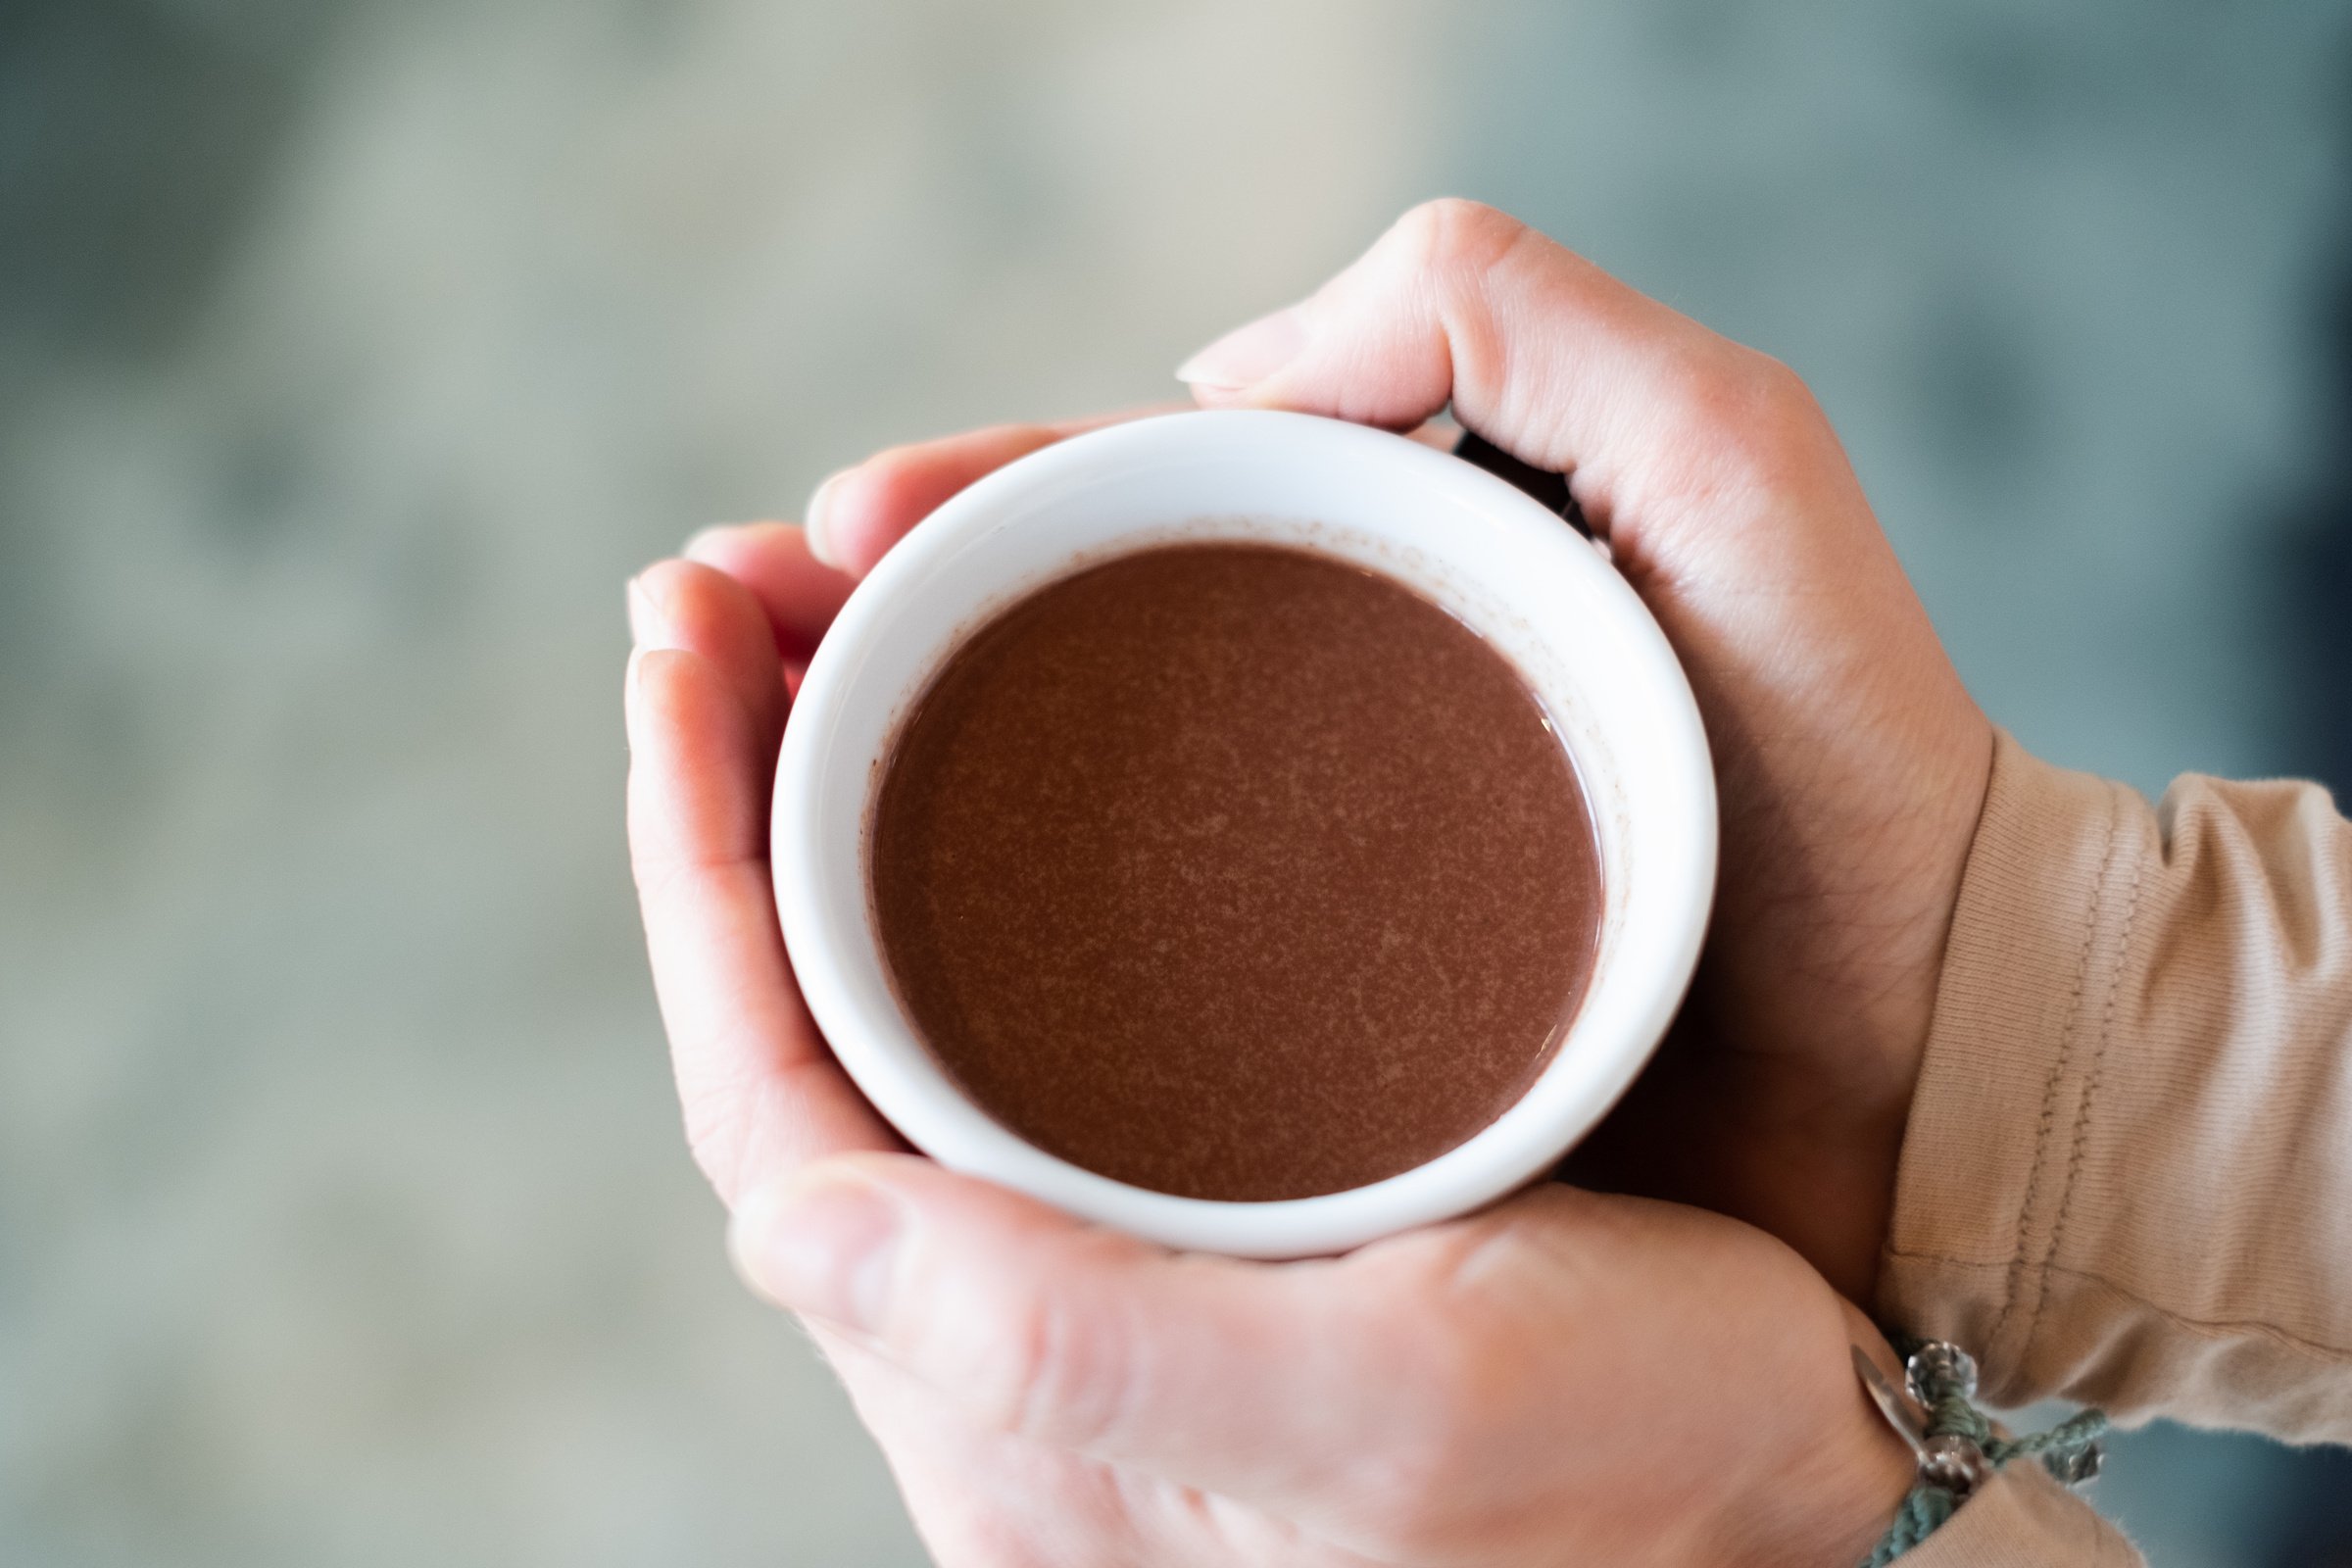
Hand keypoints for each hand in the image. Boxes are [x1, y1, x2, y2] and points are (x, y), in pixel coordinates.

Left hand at [620, 469, 1909, 1567]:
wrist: (1805, 1512)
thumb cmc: (1651, 1459)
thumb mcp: (1400, 1398)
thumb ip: (1082, 1346)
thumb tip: (787, 1219)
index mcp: (1018, 1417)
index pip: (769, 1103)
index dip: (695, 863)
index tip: (684, 628)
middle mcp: (1009, 1376)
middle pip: (802, 1049)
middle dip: (733, 806)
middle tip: (732, 583)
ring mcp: (1084, 1317)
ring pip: (887, 1042)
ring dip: (825, 835)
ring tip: (817, 641)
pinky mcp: (1171, 1260)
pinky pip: (989, 1056)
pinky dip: (943, 895)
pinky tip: (975, 795)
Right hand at [781, 201, 1992, 1298]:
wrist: (1932, 1065)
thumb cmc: (1855, 764)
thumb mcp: (1718, 456)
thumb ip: (1500, 317)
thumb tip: (1208, 372)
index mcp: (1400, 550)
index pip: (1134, 498)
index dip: (968, 499)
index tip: (832, 535)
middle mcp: (1339, 700)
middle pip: (1058, 634)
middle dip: (872, 620)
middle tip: (711, 633)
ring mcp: (1320, 867)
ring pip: (1060, 787)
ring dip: (883, 761)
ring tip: (732, 762)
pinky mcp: (1322, 1023)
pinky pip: (1118, 954)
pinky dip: (984, 933)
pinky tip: (872, 936)